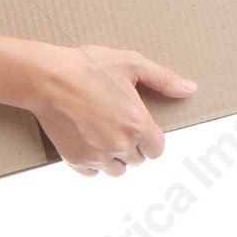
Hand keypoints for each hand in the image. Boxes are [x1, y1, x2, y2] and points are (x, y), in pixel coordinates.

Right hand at [25, 45, 196, 176]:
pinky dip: (93, 163)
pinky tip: (88, 143)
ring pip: (116, 170)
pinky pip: (93, 173)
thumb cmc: (87, 66)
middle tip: (116, 124)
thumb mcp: (130, 63)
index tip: (138, 126)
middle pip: (137, 160)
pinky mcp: (76, 160)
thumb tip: (190, 89)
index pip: (157, 149)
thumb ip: (163, 79)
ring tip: (103, 134)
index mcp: (137, 125)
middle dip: (132, 146)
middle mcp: (119, 145)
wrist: (46, 78)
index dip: (150, 138)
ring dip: (114, 157)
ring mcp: (97, 155)